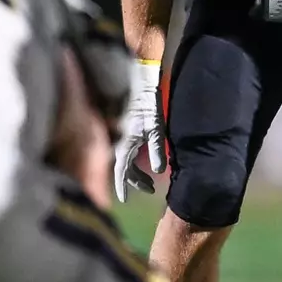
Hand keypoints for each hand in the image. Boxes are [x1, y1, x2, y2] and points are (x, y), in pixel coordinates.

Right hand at [112, 60, 166, 202]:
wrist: (140, 79)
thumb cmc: (148, 102)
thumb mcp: (156, 126)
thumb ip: (157, 148)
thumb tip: (159, 171)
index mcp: (125, 143)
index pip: (121, 171)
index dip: (122, 187)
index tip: (123, 201)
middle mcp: (121, 141)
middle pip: (124, 168)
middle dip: (135, 181)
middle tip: (150, 189)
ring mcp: (123, 136)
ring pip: (126, 160)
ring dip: (136, 172)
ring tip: (151, 181)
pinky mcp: (128, 130)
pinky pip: (128, 151)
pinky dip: (135, 161)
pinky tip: (146, 162)